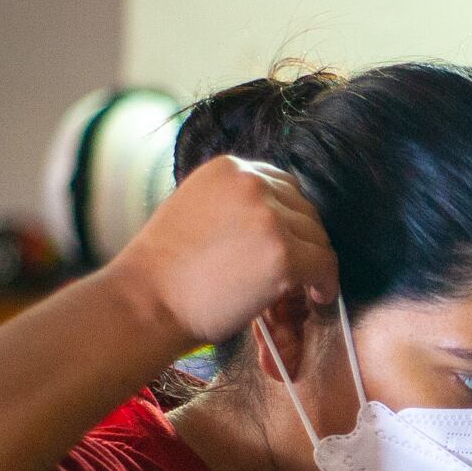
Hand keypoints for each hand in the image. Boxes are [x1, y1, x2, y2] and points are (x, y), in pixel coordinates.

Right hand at [105, 156, 338, 349]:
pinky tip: (317, 296)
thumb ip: (237, 204)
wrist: (145, 302)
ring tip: (304, 286)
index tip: (291, 240)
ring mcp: (270, 218)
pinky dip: (326, 283)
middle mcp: (252, 183)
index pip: (283, 185)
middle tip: (299, 270)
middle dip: (303, 241)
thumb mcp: (199, 208)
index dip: (291, 218)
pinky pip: (324, 266)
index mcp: (229, 168)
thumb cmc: (165, 269)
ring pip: (318, 238)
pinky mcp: (284, 255)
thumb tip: (279, 217)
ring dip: (314, 263)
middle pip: (305, 210)